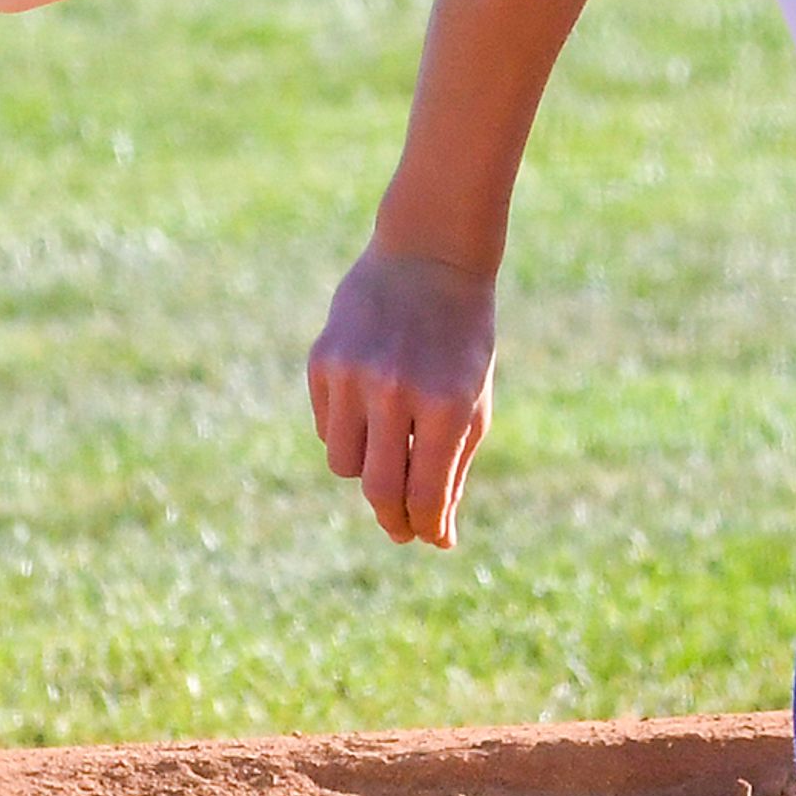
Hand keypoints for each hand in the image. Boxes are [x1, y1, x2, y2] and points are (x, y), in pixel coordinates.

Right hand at [307, 246, 498, 546]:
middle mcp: (396, 391)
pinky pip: (328, 428)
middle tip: (400, 527)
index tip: (424, 536)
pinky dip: (348, 432)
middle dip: (392, 518)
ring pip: (345, 464)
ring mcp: (353, 375)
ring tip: (390, 440)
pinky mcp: (322, 361)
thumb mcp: (474, 401)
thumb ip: (454, 470)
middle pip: (378, 490)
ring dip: (367, 468)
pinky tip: (370, 402)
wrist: (429, 257)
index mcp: (446, 404)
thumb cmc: (461, 340)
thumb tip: (438, 538)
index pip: (425, 494)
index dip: (424, 526)